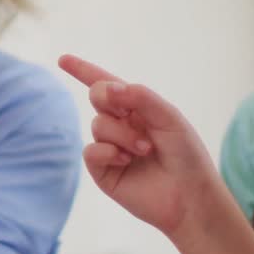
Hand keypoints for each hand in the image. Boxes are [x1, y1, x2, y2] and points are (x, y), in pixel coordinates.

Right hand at [58, 54, 223, 239]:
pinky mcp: (102, 170)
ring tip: (145, 149)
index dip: (83, 70)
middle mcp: (120, 124)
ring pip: (98, 124)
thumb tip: (107, 88)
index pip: (106, 84)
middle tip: (130, 114)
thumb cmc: (186, 155)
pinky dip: (107, 151)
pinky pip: (90, 150)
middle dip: (109, 99)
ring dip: (122, 134)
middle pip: (97, 96)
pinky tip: (126, 160)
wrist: (190, 195)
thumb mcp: (169, 118)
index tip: (62, 59)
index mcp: (136, 108)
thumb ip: (140, 97)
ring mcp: (109, 147)